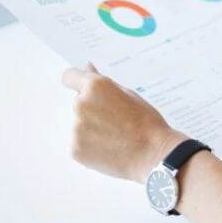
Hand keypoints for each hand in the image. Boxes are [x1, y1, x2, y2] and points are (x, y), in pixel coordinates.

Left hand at [62, 64, 183, 182]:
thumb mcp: (128, 94)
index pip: (69, 77)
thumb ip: (103, 81)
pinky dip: (89, 145)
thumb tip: (87, 68)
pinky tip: (108, 147)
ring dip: (90, 127)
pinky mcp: (74, 149)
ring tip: (113, 136)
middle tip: (112, 119)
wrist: (152, 154)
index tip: (82, 87)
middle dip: (90, 108)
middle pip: (77, 102)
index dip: (76, 81)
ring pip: (77, 124)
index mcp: (95, 87)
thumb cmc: (146, 122)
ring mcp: (76, 129)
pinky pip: (78, 142)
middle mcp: (81, 105)